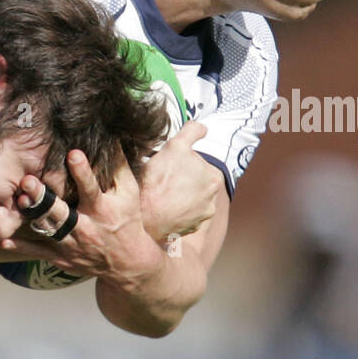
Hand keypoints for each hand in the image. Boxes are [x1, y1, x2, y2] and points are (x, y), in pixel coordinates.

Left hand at [0, 148, 159, 285]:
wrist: (127, 263)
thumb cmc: (127, 221)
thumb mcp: (129, 194)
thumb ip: (119, 168)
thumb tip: (111, 138)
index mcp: (102, 210)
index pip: (91, 189)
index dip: (82, 172)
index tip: (72, 154)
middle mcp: (84, 227)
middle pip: (60, 212)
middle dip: (43, 197)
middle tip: (27, 180)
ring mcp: (70, 245)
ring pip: (46, 230)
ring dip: (30, 216)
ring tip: (17, 201)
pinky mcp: (61, 257)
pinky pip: (37, 252)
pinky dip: (20, 246)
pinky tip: (3, 239)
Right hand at [138, 121, 220, 242]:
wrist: (144, 216)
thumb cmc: (159, 181)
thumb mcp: (175, 146)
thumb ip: (192, 131)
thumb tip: (203, 128)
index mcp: (213, 178)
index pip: (200, 167)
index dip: (184, 165)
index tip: (171, 169)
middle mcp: (212, 201)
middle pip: (196, 185)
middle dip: (183, 182)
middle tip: (164, 181)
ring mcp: (201, 218)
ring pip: (190, 202)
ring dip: (179, 199)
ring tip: (161, 196)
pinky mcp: (188, 230)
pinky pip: (183, 218)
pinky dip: (175, 214)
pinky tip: (162, 208)